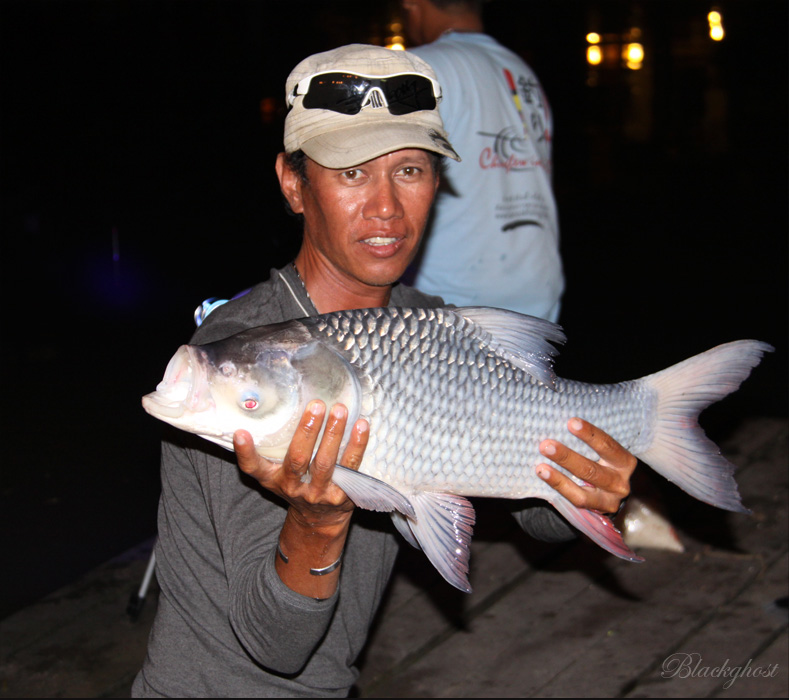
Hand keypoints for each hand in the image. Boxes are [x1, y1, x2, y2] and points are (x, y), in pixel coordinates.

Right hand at [233, 400, 368, 597]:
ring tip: (340, 410)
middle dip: (308, 431)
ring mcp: (318, 493)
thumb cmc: (296, 484)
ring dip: (334, 435)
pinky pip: (351, 468)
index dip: (245, 452)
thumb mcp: (277, 472)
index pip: (253, 467)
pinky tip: (362, 426)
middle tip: (316, 405)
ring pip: (326, 463)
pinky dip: (357, 446)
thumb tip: (280, 403)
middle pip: (298, 459)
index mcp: (272, 478)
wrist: (319, 521)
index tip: (240, 432)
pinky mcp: (342, 496)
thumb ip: (273, 447)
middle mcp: (293, 487)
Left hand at [536, 417, 635, 514]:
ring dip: (559, 475)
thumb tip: (557, 420)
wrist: (611, 493)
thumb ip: (589, 441)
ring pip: (582, 489)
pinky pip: (577, 498)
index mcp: (624, 461)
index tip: (571, 422)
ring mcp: (610, 498)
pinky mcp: (599, 509)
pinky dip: (558, 485)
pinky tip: (543, 473)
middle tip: (546, 445)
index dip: (590, 434)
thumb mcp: (603, 453)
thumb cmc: (602, 463)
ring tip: (541, 465)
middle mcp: (620, 481)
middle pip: (593, 469)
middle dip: (567, 457)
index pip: (608, 445)